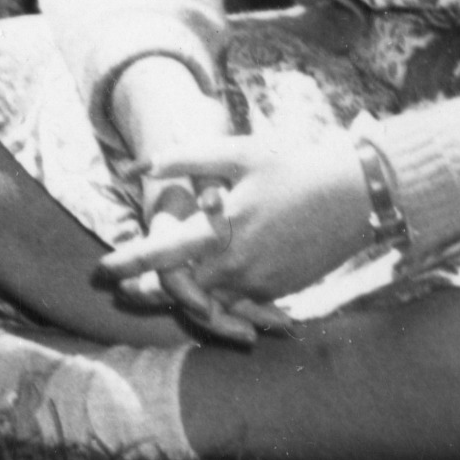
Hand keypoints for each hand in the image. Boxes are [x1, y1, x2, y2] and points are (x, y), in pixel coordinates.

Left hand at [92, 111, 381, 342]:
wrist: (357, 195)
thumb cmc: (293, 166)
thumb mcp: (238, 153)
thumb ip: (185, 159)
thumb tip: (139, 166)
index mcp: (221, 232)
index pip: (161, 254)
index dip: (129, 262)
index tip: (102, 267)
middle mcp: (237, 266)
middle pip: (179, 290)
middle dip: (147, 291)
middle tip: (122, 291)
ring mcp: (261, 284)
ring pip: (209, 305)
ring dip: (181, 302)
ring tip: (156, 296)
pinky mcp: (279, 291)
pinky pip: (239, 307)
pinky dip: (218, 307)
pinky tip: (205, 301)